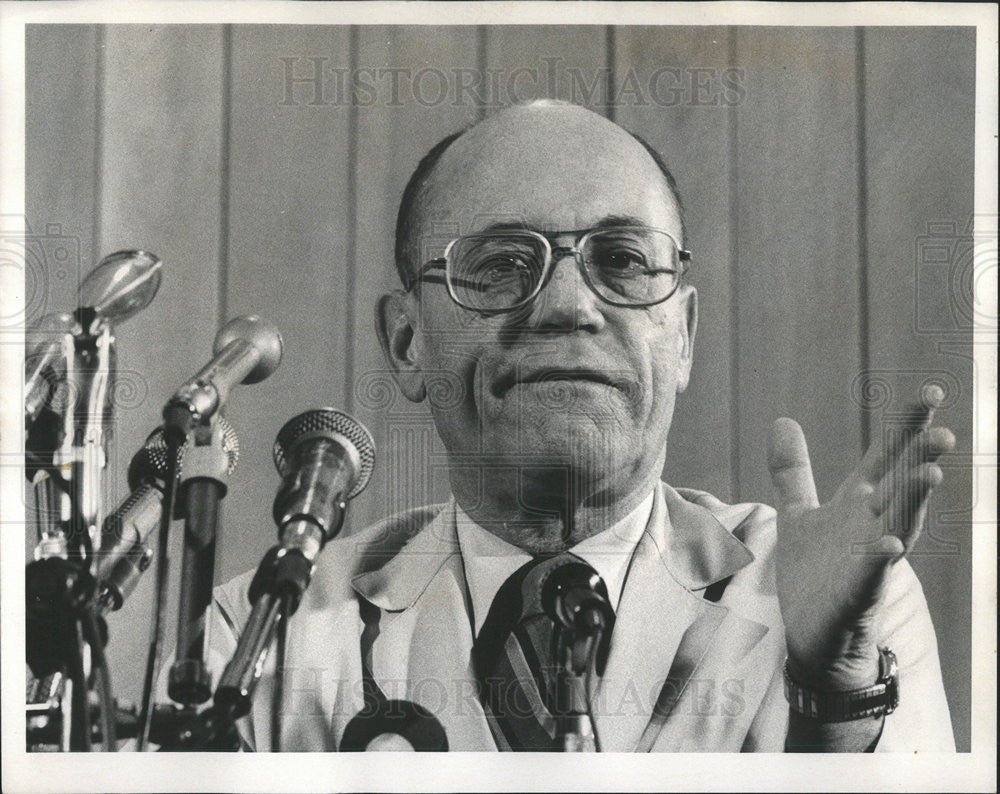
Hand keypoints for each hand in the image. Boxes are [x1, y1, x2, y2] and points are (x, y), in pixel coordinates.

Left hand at [767, 385, 954, 690]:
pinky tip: (889, 546)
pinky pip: (872, 574)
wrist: (813, 633)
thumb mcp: (798, 512)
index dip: (907, 426)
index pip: (888, 457)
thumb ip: (792, 469)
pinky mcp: (856, 593)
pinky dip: (881, 558)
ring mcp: (868, 559)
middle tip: (943, 434)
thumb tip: (781, 420)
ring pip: (898, 525)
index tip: (931, 392)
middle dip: (922, 461)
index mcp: (859, 503)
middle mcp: (871, 525)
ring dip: (913, 502)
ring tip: (931, 475)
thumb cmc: (815, 572)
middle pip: (902, 487)